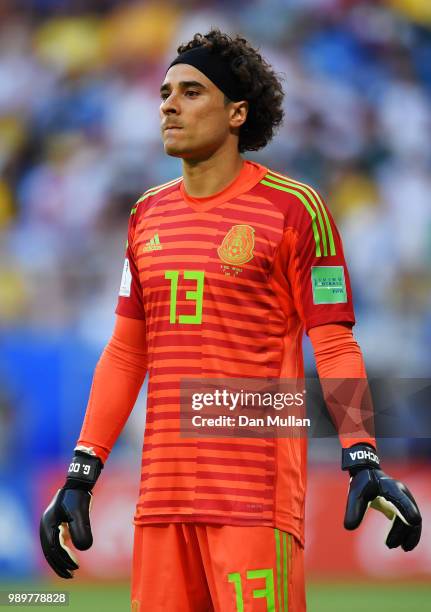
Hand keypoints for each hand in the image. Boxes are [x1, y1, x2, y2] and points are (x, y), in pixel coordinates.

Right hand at [39, 450, 102, 577]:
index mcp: (48, 524)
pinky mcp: (57, 521)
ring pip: (53, 546)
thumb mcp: (80, 513)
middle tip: (71, 575)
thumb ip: (81, 530)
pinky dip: (63, 549)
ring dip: (61, 558)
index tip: (75, 568)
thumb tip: (84, 550)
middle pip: (50, 551)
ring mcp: (51, 523)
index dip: (63, 560)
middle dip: (59, 564)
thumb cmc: (79, 497)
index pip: (53, 549)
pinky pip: (57, 540)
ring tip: (72, 568)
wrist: (79, 482)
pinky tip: (71, 554)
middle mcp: (46, 525)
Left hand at [342, 444, 421, 551]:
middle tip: (389, 545)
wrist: (368, 472)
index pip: (401, 499)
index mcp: (391, 488)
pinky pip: (410, 522)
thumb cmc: (363, 483)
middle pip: (410, 515)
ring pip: (412, 521)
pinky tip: (402, 545)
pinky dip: (407, 533)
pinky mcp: (404, 506)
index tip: (414, 521)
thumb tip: (349, 527)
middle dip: (403, 532)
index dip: (408, 509)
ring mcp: (405, 500)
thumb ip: (353, 510)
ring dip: (406, 535)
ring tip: (391, 545)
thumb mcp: (356, 495)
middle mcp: (402, 493)